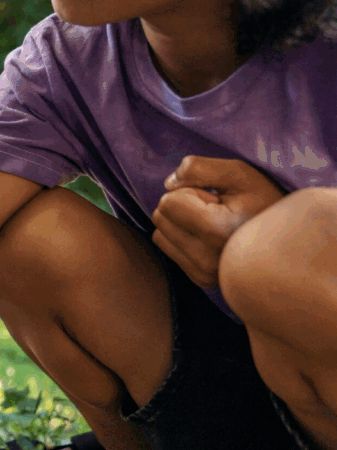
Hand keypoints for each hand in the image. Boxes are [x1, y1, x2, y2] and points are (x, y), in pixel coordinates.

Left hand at [152, 156, 284, 288]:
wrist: (290, 240)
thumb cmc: (265, 201)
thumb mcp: (239, 173)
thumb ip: (199, 168)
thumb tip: (168, 184)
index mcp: (217, 231)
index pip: (168, 202)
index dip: (190, 191)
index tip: (216, 197)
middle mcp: (208, 259)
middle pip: (161, 218)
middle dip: (182, 207)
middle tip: (217, 210)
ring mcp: (204, 274)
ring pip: (160, 235)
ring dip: (181, 224)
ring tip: (214, 224)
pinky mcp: (202, 281)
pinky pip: (169, 250)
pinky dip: (184, 240)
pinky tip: (211, 238)